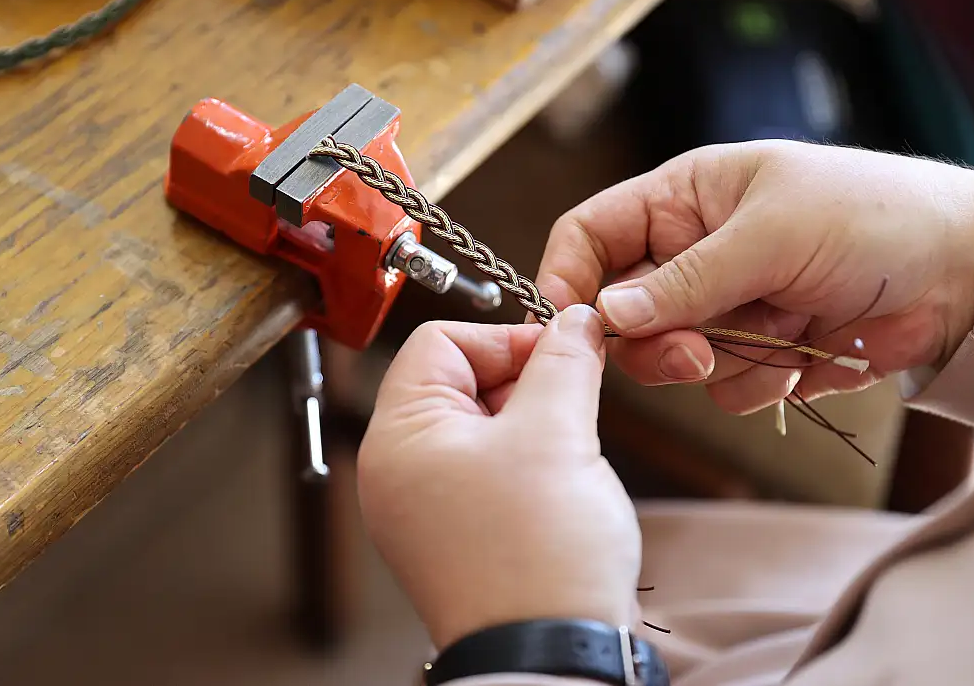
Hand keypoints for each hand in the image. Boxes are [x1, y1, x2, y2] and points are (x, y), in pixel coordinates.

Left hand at [357, 306, 640, 651]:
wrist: (551, 656)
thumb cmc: (538, 558)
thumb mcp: (557, 433)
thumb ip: (563, 361)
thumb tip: (574, 320)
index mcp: (398, 438)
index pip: (438, 342)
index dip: (504, 336)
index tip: (559, 352)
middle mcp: (400, 470)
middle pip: (461, 381)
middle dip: (524, 380)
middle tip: (573, 399)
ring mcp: (428, 506)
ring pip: (484, 425)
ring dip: (535, 421)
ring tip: (569, 452)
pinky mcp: (460, 533)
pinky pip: (492, 469)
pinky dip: (532, 460)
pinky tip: (564, 481)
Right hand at [535, 140, 973, 411]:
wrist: (967, 270)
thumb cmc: (871, 214)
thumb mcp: (772, 233)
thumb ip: (686, 279)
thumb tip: (604, 314)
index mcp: (684, 201)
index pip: (592, 234)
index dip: (570, 277)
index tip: (573, 325)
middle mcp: (694, 255)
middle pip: (624, 314)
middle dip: (657, 341)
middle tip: (698, 353)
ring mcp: (728, 308)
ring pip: (675, 362)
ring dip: (726, 361)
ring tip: (786, 331)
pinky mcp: (764, 352)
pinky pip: (729, 390)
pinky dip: (766, 380)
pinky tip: (810, 350)